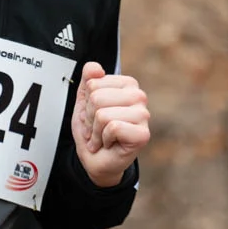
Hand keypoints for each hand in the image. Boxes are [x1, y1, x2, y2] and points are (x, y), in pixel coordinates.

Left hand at [71, 61, 149, 187]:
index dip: (87, 102)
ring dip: (96, 132)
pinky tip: (110, 144)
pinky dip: (105, 139)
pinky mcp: (143, 134)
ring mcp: (143, 115)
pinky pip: (113, 128)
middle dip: (90, 118)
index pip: (94, 83)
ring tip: (102, 137)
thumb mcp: (84, 102)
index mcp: (127, 84)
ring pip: (103, 115)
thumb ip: (87, 80)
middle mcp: (139, 96)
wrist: (96, 161)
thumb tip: (94, 67)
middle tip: (97, 128)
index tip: (94, 114)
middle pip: (97, 98)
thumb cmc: (93, 131)